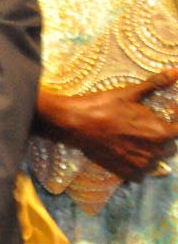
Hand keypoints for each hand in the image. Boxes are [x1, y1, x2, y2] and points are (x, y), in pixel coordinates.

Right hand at [36, 70, 177, 180]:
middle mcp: (154, 151)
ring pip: (155, 159)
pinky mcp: (126, 171)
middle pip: (169, 146)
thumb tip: (175, 71)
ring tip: (133, 137)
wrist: (75, 123)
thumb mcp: (129, 93)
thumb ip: (155, 84)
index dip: (175, 119)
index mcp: (160, 132)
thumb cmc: (103, 106)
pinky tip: (126, 150)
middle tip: (145, 124)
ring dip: (150, 149)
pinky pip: (141, 172)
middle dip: (162, 135)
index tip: (167, 111)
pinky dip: (137, 163)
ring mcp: (140, 164)